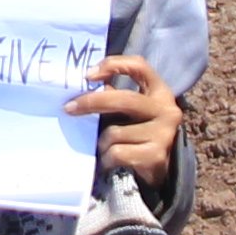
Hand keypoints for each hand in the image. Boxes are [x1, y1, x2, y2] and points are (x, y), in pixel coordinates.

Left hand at [65, 52, 181, 185]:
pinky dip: (107, 158)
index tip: (89, 75)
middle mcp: (166, 110)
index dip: (113, 65)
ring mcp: (163, 133)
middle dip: (92, 102)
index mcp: (159, 92)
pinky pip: (117, 152)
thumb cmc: (137, 134)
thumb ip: (115, 97)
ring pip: (114, 132)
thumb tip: (83, 87)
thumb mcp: (132, 112)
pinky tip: (110, 161)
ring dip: (101, 142)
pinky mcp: (155, 155)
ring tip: (105, 148)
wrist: (159, 170)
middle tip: (69, 108)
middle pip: (124, 99)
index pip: (139, 66)